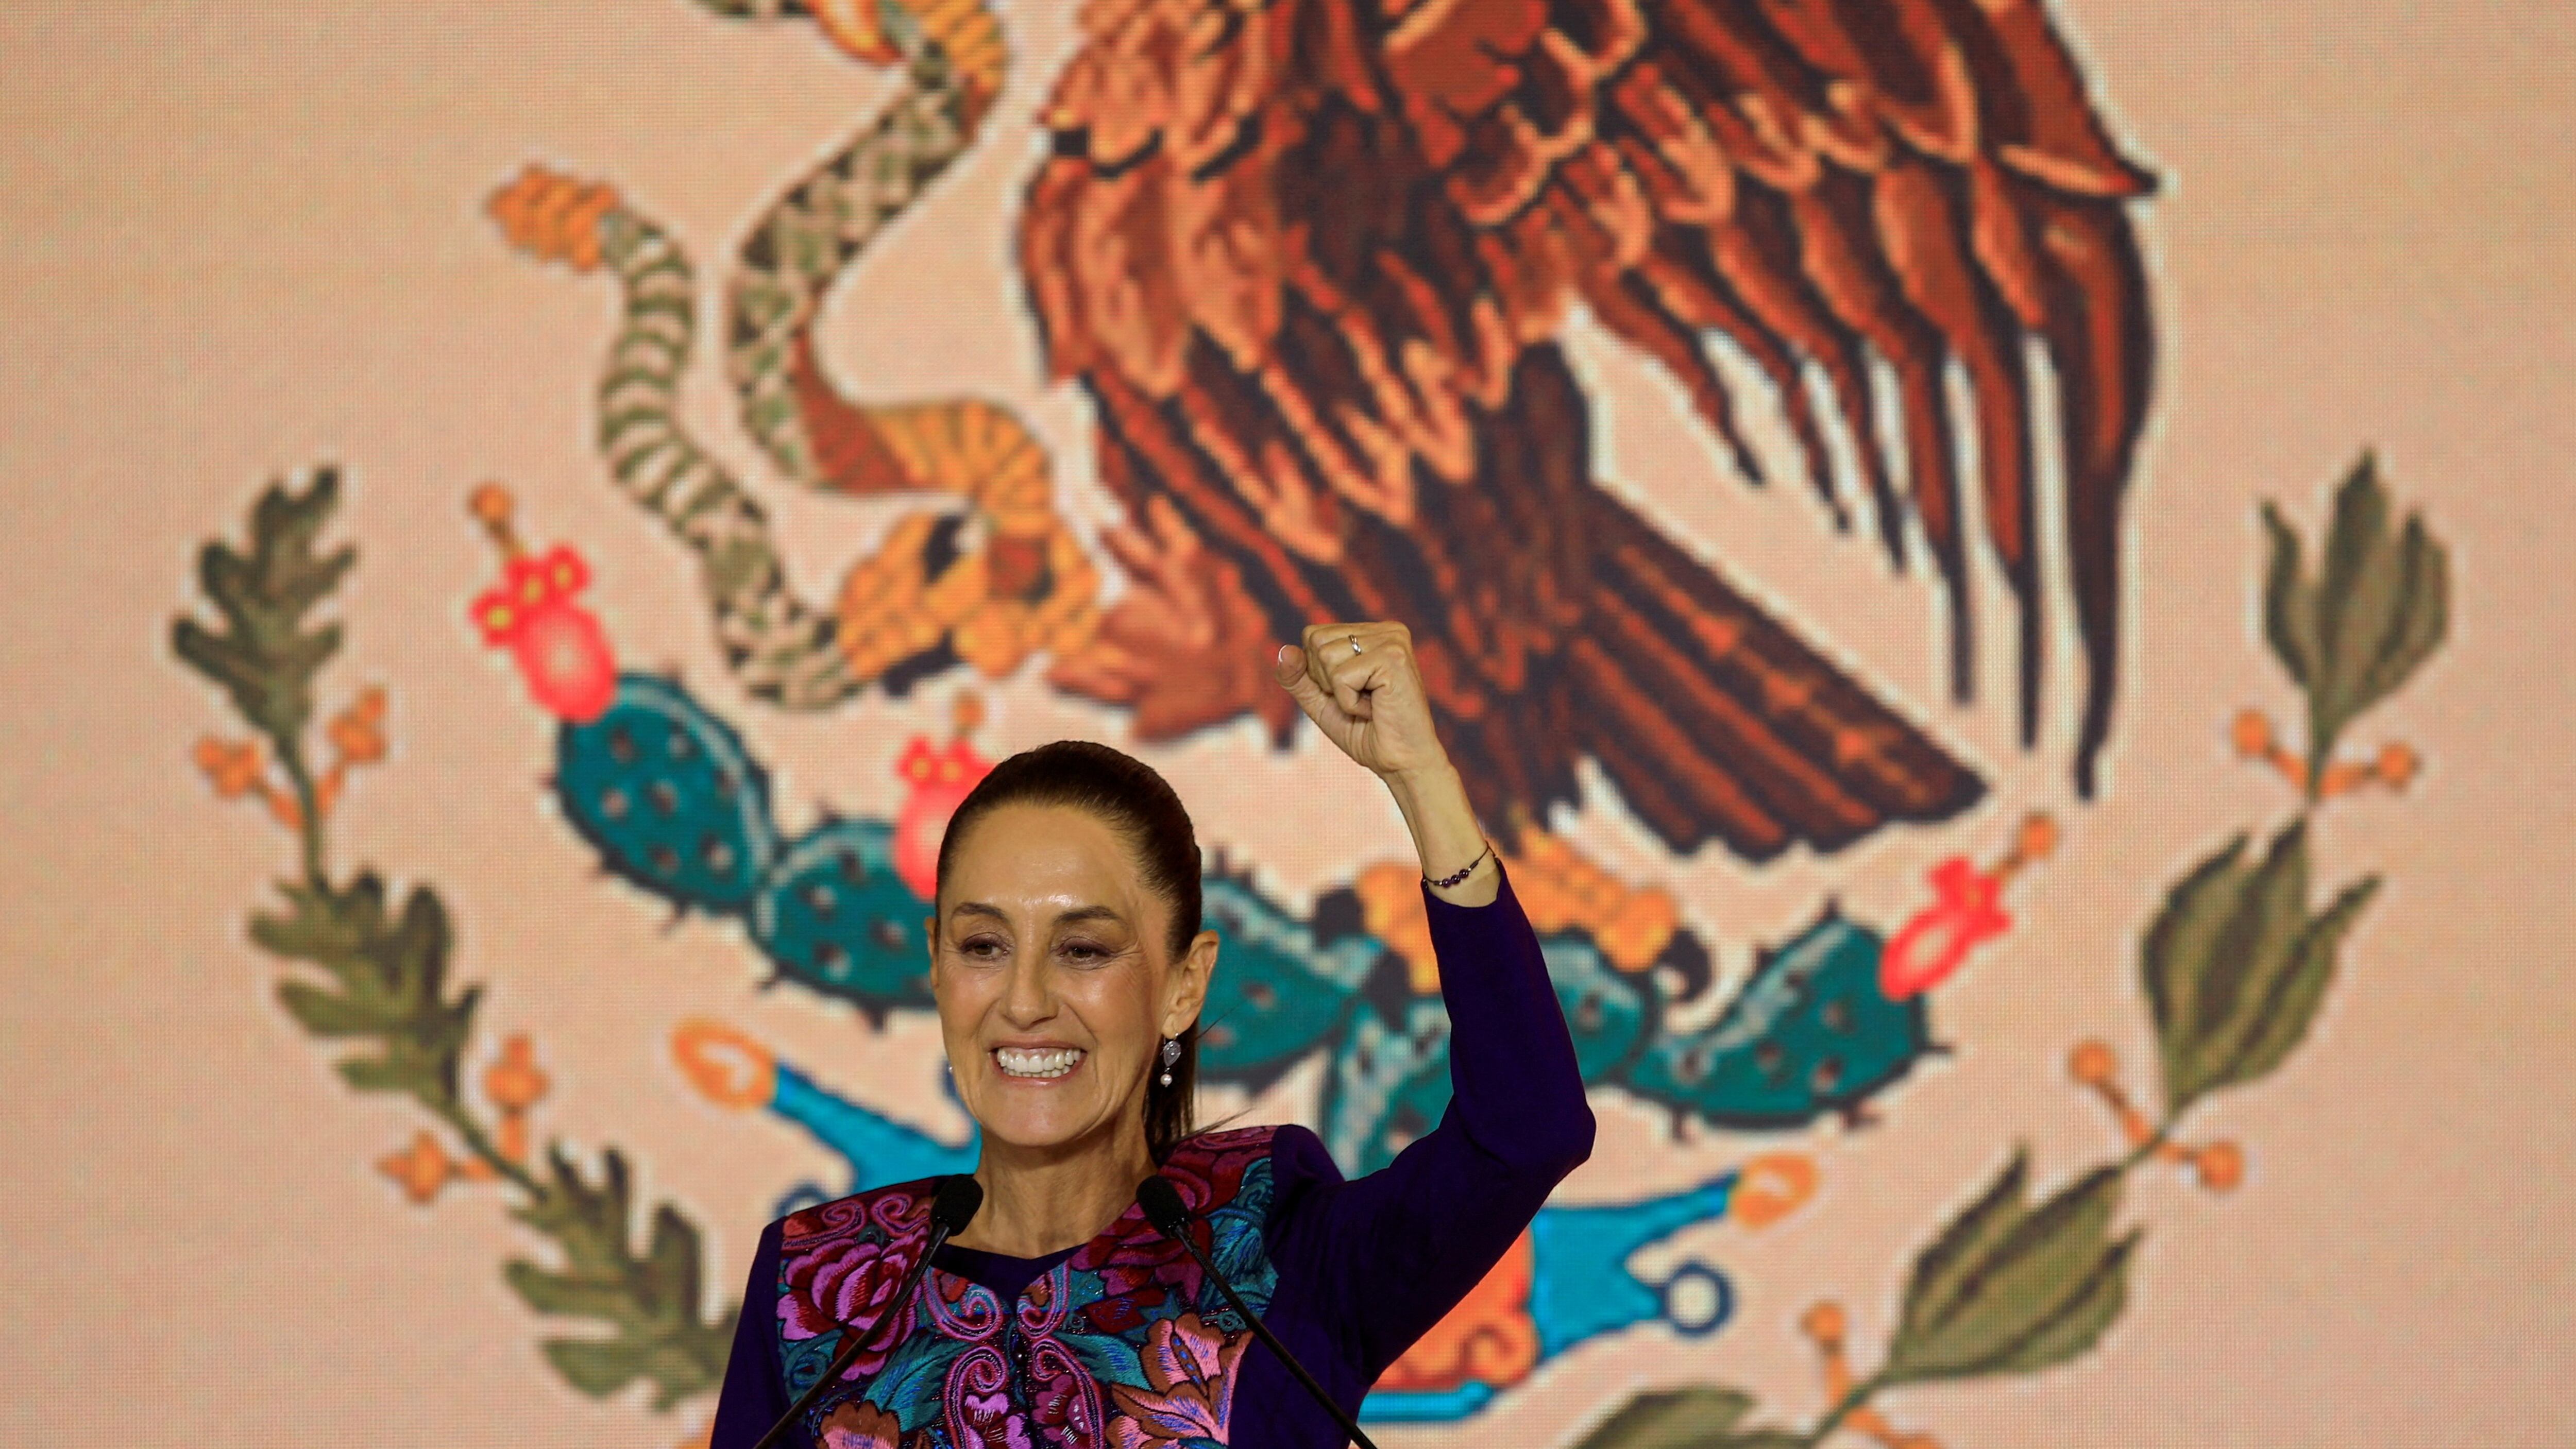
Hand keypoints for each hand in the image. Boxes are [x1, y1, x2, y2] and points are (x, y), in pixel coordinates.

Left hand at [1273, 623, 1496, 902]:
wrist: (1402, 764)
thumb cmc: (1367, 734)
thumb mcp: (1322, 701)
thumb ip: (1298, 676)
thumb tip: (1283, 650)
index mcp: (1372, 633)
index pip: (1313, 634)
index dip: (1317, 673)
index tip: (1351, 693)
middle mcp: (1386, 630)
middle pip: (1316, 640)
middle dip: (1326, 681)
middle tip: (1362, 701)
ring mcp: (1392, 640)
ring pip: (1325, 655)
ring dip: (1339, 692)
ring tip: (1370, 704)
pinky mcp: (1393, 657)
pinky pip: (1341, 676)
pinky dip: (1349, 702)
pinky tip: (1376, 709)